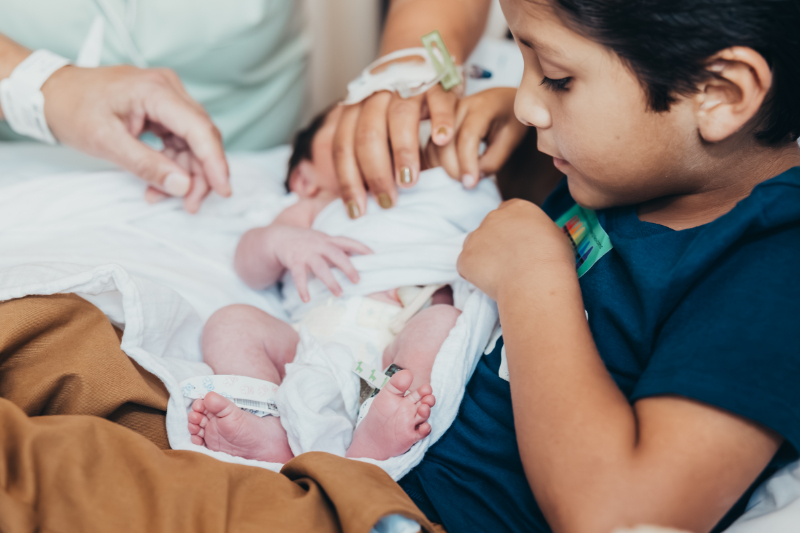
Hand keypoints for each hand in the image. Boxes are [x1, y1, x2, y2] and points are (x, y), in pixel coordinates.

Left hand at [42, 65, 230, 213]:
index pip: (199, 129)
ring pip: (193, 142)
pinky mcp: (163, 109)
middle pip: (201, 137)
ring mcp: (167, 97)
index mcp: (156, 90)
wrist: (51, 92)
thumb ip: (147, 165)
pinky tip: (158, 182)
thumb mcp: (106, 142)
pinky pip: (180, 140)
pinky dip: (172, 164)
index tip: (223, 190)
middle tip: (190, 204)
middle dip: (200, 174)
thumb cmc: (72, 109)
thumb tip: (182, 186)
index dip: (215, 163)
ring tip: (162, 195)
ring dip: (185, 173)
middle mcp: (168, 89)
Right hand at [270, 226, 371, 301]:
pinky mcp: (294, 261)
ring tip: (340, 293)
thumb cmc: (307, 243)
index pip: (347, 241)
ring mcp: (306, 253)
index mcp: (328, 240)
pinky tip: (307, 299)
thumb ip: (337, 250)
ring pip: (320, 267)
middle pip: (336, 254)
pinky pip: (299, 276)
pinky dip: (303, 288)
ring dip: (330, 281)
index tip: (373, 255)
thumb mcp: (323, 241)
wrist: (279, 238)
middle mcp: (318, 245)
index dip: (360, 247)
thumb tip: (361, 261)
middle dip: (348, 267)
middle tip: (358, 280)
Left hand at [332, 84, 457, 216]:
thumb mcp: (376, 128)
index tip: (358, 210)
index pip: (343, 146)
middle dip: (375, 173)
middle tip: (388, 200)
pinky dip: (441, 120)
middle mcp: (377, 96)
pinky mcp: (437, 81)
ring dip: (403, 153)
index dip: (348, 180)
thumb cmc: (397, 111)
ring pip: (399, 117)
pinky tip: (442, 141)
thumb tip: (362, 201)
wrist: (419, 58)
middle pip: (368, 135)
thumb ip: (367, 157)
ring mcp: (407, 86)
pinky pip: (438, 99)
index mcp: (356, 109)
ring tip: (409, 182)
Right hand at [425, 87, 527, 187]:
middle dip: (453, 169)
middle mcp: (459, 106)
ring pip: (434, 146)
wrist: (503, 103)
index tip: (471, 183)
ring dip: (444, 168)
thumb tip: (470, 178)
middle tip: (467, 183)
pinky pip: (431, 148)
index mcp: (482, 106)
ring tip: (461, 178)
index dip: (467, 162)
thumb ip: (492, 161)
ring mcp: (446, 116)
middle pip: (446, 142)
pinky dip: (437, 164)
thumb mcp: (510, 141)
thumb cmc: (510, 122)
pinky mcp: (438, 125)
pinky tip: (451, 172)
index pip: (467, 136)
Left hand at [457, 199, 574, 300]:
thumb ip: (536, 230)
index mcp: (517, 208)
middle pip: (489, 227)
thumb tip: (533, 238)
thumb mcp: (554, 234)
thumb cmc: (553, 260)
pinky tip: (492, 284)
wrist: (536, 282)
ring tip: (501, 275)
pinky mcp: (464, 258)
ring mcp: (475, 236)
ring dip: (483, 257)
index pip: (508, 213)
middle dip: (496, 243)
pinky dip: (475, 275)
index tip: (518, 245)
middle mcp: (493, 216)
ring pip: (475, 245)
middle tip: (510, 263)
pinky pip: (466, 266)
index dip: (512, 230)